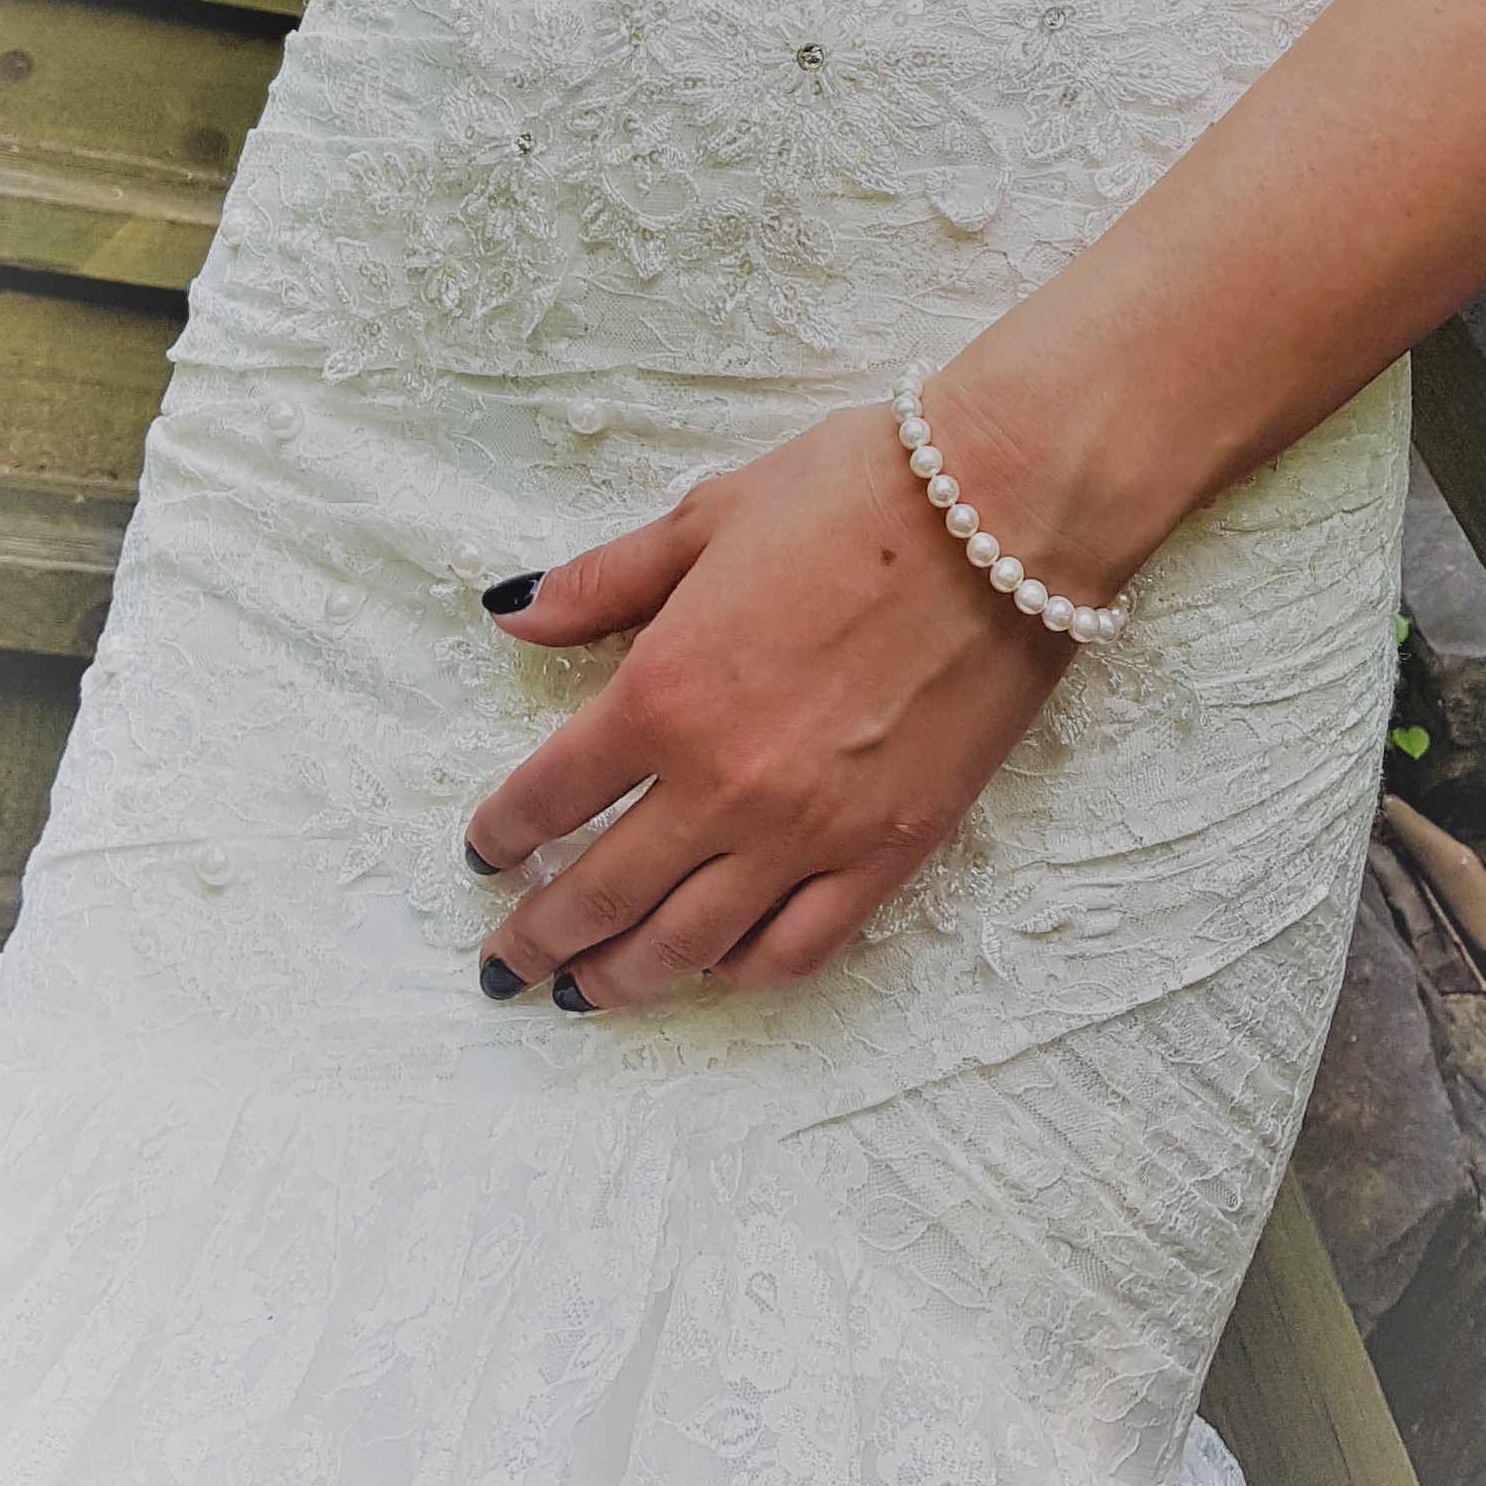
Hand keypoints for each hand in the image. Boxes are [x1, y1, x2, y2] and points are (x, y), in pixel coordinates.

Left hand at [463, 400, 1096, 1009]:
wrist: (1002, 513)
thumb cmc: (854, 493)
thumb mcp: (704, 518)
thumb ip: (602, 583)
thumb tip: (513, 612)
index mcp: (661, 693)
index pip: (548, 795)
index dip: (500, 835)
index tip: (483, 854)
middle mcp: (721, 783)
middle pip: (600, 894)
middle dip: (536, 939)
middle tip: (501, 968)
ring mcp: (808, 831)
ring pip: (688, 945)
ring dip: (621, 978)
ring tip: (584, 992)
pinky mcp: (889, 852)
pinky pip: (797, 947)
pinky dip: (741, 971)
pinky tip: (715, 967)